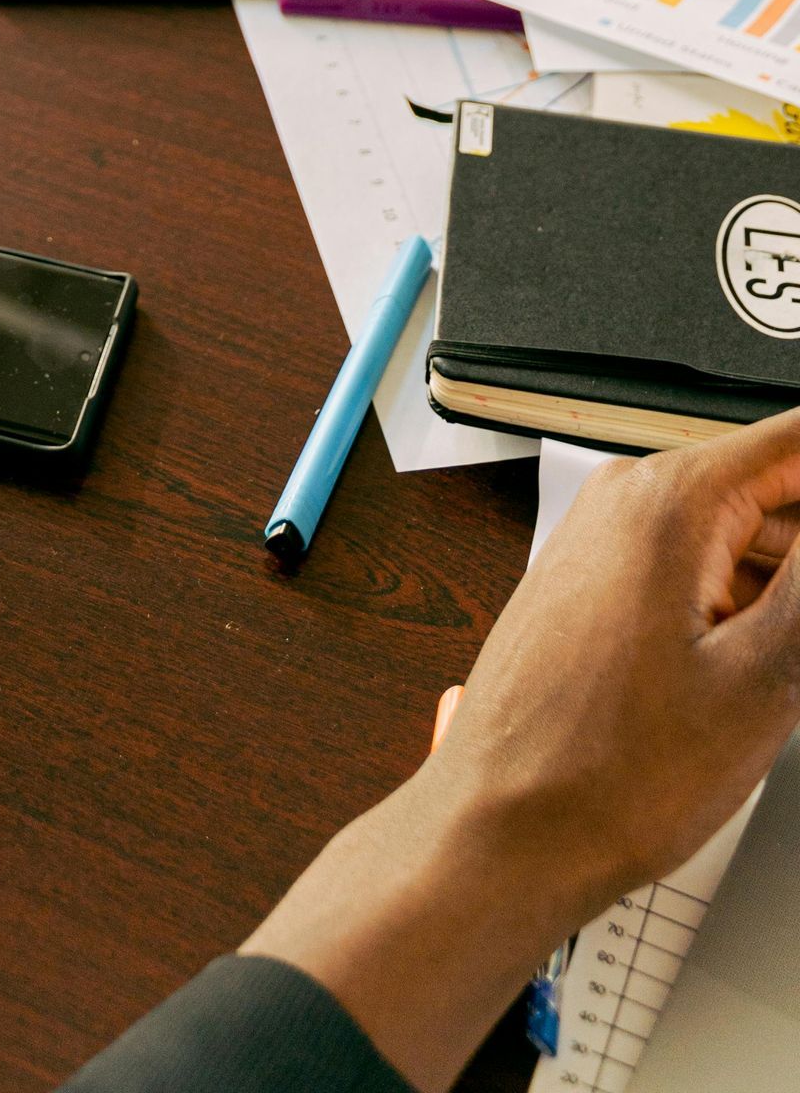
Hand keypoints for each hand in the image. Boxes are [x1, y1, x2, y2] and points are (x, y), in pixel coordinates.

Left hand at [241, 409, 799, 1091]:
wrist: (503, 831)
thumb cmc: (604, 775)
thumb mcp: (762, 678)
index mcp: (669, 500)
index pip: (798, 443)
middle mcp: (627, 502)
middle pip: (773, 490)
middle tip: (793, 659)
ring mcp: (606, 543)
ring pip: (739, 538)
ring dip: (786, 593)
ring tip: (779, 676)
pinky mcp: (598, 588)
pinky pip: (697, 573)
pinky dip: (744, 612)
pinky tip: (761, 677)